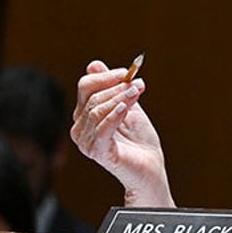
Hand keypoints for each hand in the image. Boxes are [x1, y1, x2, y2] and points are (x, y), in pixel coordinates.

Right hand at [70, 59, 174, 206]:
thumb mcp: (128, 107)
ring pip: (97, 110)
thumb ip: (114, 88)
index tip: (127, 72)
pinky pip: (101, 129)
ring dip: (119, 98)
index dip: (106, 77)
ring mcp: (87, 142)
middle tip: (138, 85)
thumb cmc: (140, 141)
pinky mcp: (98, 152)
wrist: (151, 168)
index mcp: (85, 116)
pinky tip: (125, 108)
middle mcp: (80, 129)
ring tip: (137, 93)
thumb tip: (94, 64)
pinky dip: (114, 115)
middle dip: (116, 87)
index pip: (86, 87)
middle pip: (91, 97)